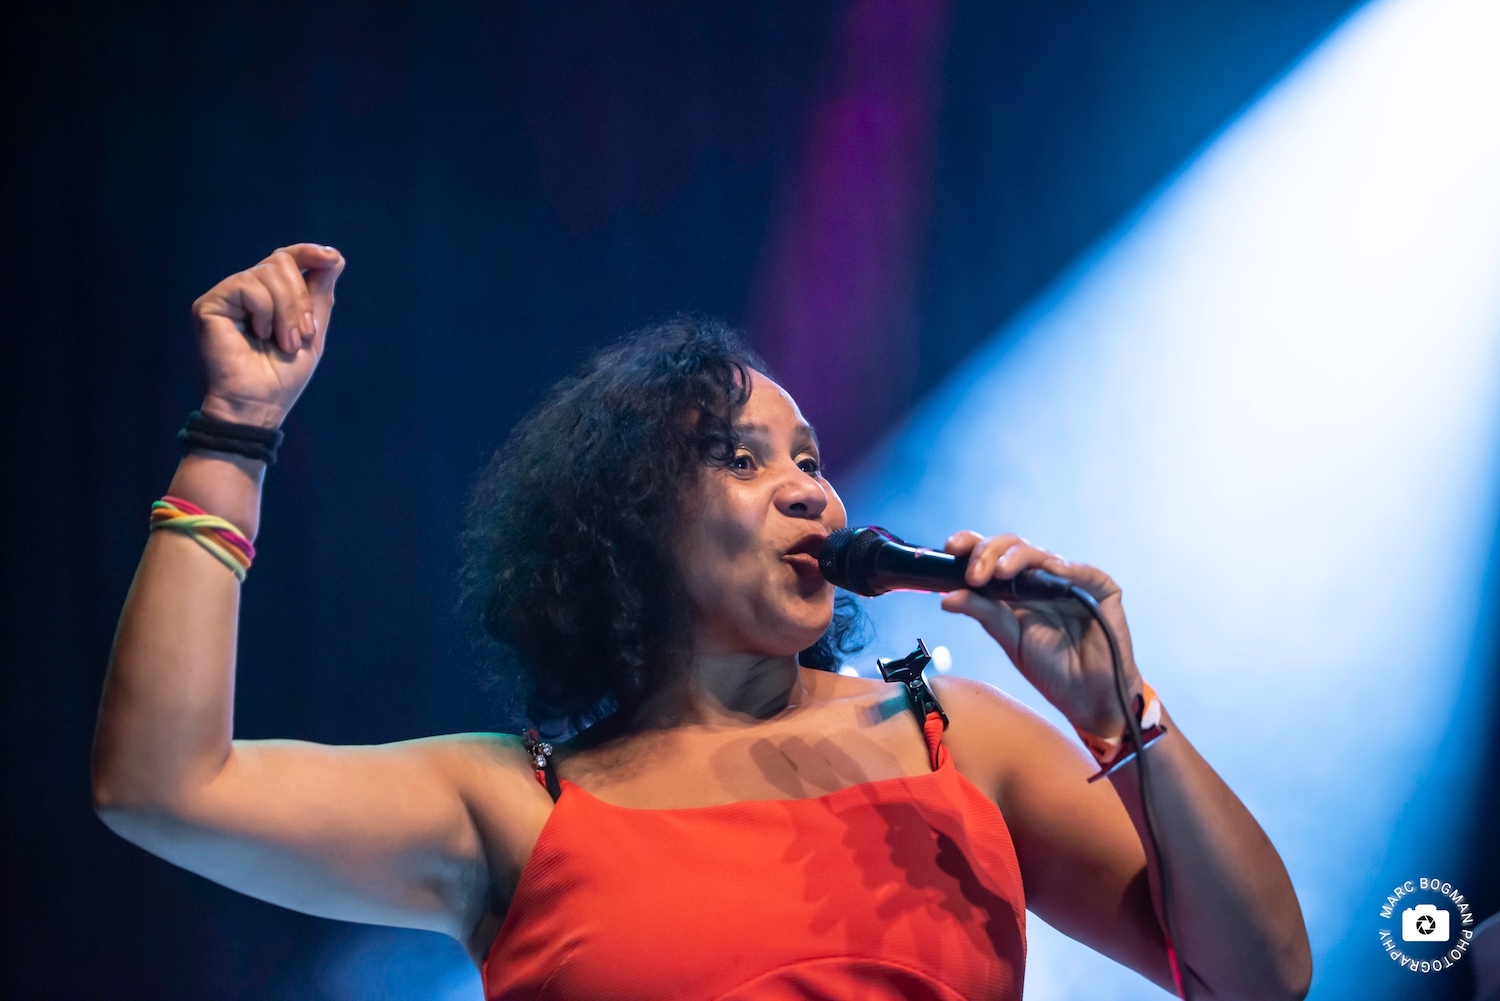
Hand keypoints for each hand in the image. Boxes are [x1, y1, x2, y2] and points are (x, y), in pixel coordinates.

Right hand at [191, 244, 344, 427]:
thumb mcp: (312, 331)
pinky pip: (248, 286)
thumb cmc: (283, 376)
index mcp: (266, 296)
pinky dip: (265, 311)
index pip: (286, 259)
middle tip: (301, 336)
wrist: (260, 404)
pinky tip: (258, 335)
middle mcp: (243, 292)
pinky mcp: (209, 304)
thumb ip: (320, 294)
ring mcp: (225, 297)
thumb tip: (335, 256)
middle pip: (281, 262)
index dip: (309, 252)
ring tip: (284, 343)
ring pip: (267, 272)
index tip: (331, 257)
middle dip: (301, 299)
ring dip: (287, 311)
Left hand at [939, 531, 1141, 737]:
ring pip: (1040, 554)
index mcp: (1016, 587)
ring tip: (1000, 573)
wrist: (1088, 696)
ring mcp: (1070, 580)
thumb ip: (983, 614)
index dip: (971, 545)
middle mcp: (1041, 578)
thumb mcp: (1010, 640)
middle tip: (975, 574)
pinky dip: (1066, 568)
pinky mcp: (1100, 589)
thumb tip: (947, 598)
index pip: (991, 555)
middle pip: (1011, 547)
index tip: (950, 549)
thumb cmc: (1051, 668)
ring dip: (1016, 558)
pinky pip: (1084, 572)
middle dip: (988, 552)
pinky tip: (1050, 570)